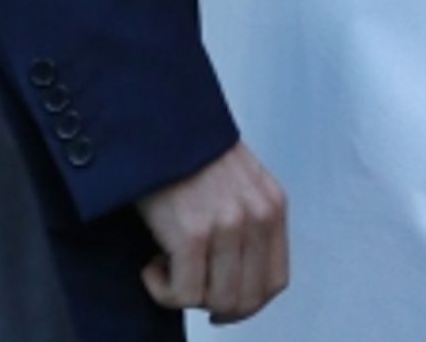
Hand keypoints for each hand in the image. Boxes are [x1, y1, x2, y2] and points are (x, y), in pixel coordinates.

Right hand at [136, 142, 286, 322]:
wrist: (157, 120)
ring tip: (167, 266)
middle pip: (247, 299)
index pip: (275, 282)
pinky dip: (162, 291)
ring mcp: (226, 225)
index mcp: (271, 204)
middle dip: (214, 304)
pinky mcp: (192, 234)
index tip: (220, 301)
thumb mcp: (241, 180)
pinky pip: (182, 295)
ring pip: (217, 302)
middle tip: (187, 284)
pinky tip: (150, 266)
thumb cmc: (190, 150)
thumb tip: (240, 279)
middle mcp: (256, 215)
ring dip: (187, 296)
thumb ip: (250, 221)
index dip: (246, 303)